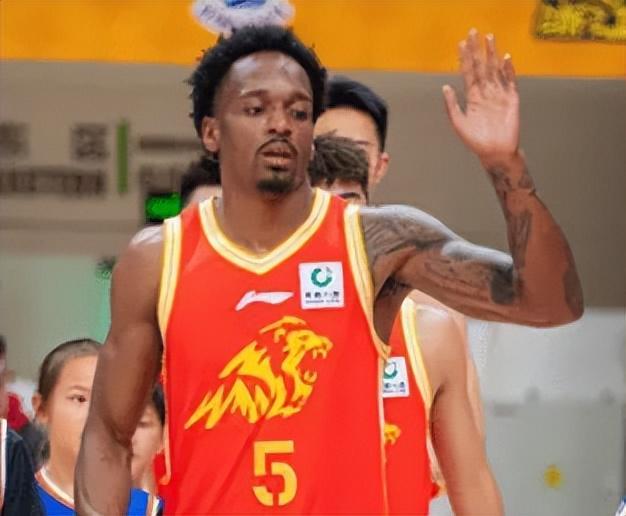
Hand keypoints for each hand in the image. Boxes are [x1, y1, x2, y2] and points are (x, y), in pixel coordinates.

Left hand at [443, 29, 519, 164]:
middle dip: (478, 50)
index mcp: (472, 98)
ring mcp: (498, 94)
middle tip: (474, 33)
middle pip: (481, 66)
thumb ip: (451, 106)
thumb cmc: (476, 141)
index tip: (461, 44)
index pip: (467, 73)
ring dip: (492, 54)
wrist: (495, 153)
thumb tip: (445, 87)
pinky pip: (510, 81)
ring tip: (489, 38)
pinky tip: (504, 58)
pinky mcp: (511, 99)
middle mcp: (485, 93)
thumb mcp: (458, 124)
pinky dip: (508, 70)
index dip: (464, 58)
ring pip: (495, 70)